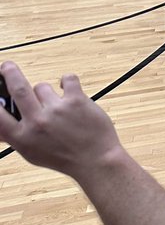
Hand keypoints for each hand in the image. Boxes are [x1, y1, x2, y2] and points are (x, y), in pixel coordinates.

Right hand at [0, 62, 123, 177]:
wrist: (95, 159)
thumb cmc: (62, 157)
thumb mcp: (32, 152)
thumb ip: (16, 136)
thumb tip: (1, 126)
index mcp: (22, 137)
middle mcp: (36, 122)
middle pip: (18, 88)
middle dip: (10, 72)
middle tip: (7, 65)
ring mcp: (56, 110)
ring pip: (42, 87)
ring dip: (47, 93)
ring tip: (57, 107)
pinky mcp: (76, 100)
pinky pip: (67, 79)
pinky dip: (67, 80)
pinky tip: (67, 87)